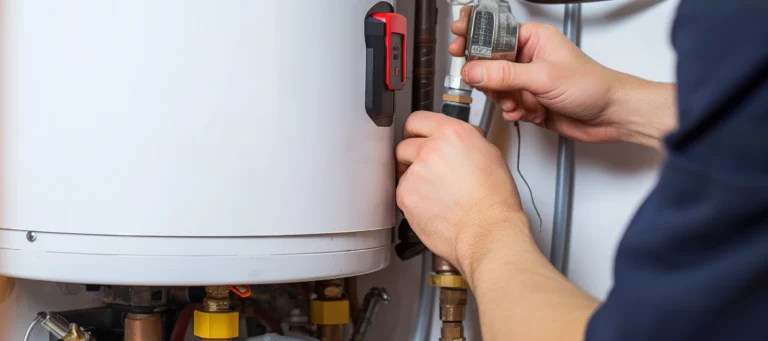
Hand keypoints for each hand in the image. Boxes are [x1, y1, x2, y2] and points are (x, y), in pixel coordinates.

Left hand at [396, 111, 531, 276]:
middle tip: (427, 169)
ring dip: (412, 177)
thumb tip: (455, 141)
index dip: (416, 130)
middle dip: (412, 155)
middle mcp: (430, 148)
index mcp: (452, 133)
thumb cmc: (494, 200)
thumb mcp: (489, 155)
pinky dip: (412, 197)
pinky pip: (402, 191)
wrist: (487, 231)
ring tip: (434, 191)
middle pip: (404, 144)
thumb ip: (465, 142)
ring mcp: (415, 172)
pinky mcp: (405, 195)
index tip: (415, 136)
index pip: (418, 119)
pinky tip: (431, 204)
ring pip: (402, 169)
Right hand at [449, 8, 675, 146]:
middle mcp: (528, 58)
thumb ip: (504, 74)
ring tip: (525, 103)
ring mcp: (527, 81)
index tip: (457, 45)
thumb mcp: (543, 77)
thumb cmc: (593, 86)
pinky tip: (529, 112)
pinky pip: (506, 106)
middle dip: (493, 81)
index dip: (474, 39)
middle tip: (502, 88)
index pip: (493, 34)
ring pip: (496, 89)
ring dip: (507, 100)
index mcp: (533, 38)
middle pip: (488, 65)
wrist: (611, 116)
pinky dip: (514, 112)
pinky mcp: (529, 101)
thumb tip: (474, 71)